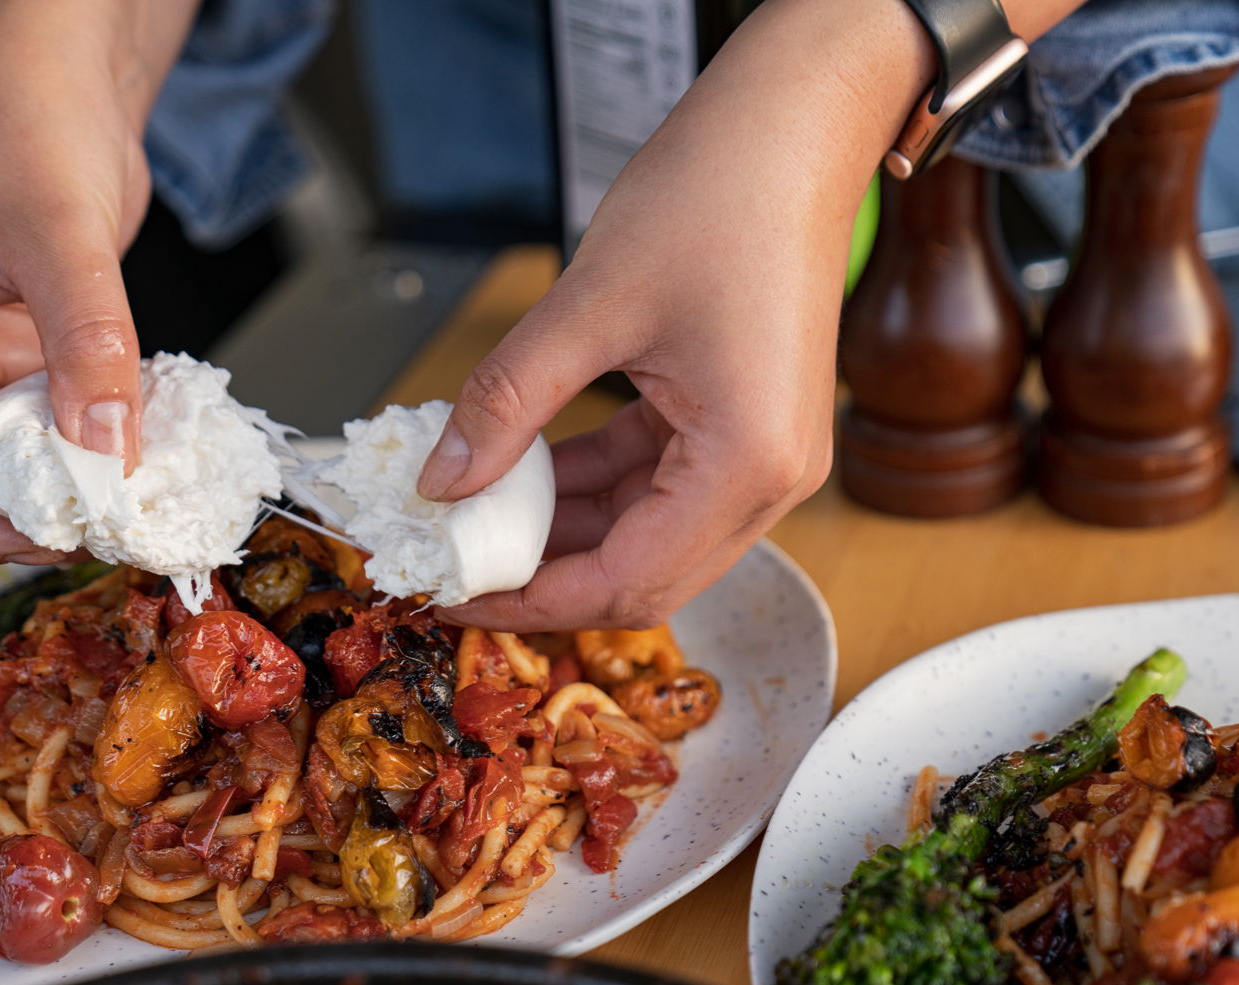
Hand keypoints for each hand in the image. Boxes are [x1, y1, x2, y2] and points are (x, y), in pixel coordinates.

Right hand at [0, 1, 196, 561]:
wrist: (62, 68)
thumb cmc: (23, 110)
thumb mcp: (61, 233)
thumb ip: (87, 345)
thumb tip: (105, 447)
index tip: (25, 538)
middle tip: (84, 528)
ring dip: (42, 481)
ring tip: (112, 496)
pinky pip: (25, 421)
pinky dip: (69, 442)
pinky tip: (118, 447)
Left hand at [422, 0, 936, 631]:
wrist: (796, 130)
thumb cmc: (720, 196)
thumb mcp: (589, 305)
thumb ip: (508, 401)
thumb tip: (442, 482)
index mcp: (747, 464)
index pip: (629, 580)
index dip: (533, 601)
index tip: (453, 596)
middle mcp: (772, 480)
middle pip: (647, 576)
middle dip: (548, 580)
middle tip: (457, 569)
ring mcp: (765, 456)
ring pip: (650, 536)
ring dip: (567, 534)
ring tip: (477, 519)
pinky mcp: (746, 427)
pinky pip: (660, 485)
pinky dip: (596, 488)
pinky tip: (525, 472)